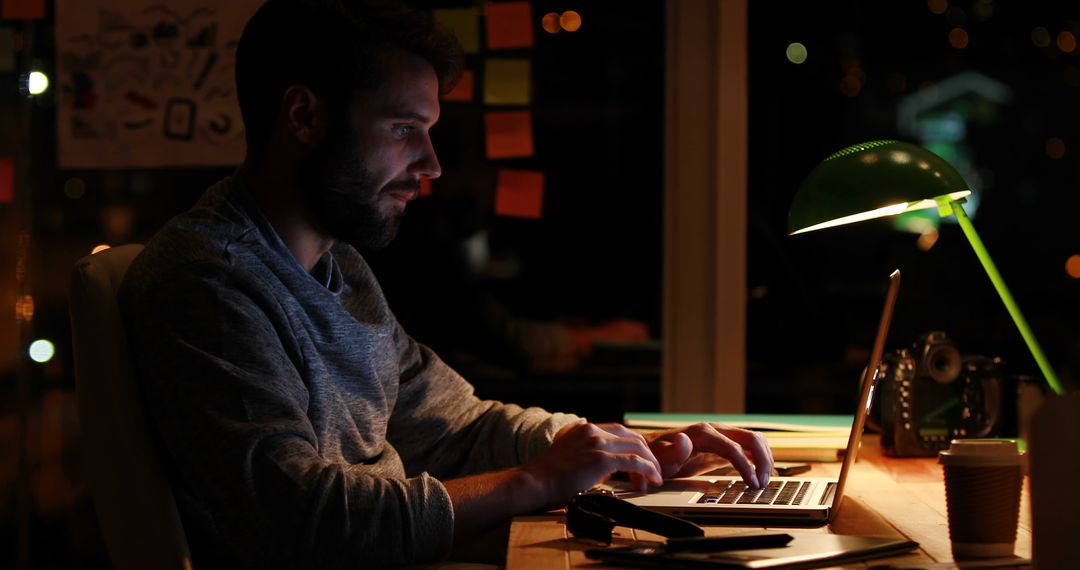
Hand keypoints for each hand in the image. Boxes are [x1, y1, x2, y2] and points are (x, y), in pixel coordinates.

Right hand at [521, 422, 663, 507]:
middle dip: (645, 455)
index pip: (618, 431)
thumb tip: (607, 470)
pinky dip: (648, 470)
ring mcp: (597, 442)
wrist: (534, 483)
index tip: (639, 462)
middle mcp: (591, 430)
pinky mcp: (602, 459)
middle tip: (649, 473)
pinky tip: (652, 479)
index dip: (633, 447)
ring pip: (637, 447)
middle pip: (631, 437)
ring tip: (652, 479)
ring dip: (649, 464)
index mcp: (583, 428)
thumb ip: (587, 456)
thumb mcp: (568, 456)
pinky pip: (635, 461)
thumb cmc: (547, 479)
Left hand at [644, 423, 773, 488]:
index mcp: (703, 433)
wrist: (653, 451)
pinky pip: (748, 448)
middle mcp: (716, 430)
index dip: (746, 466)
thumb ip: (674, 451)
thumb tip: (684, 440)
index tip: (752, 484)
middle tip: (763, 483)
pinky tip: (761, 473)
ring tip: (765, 480)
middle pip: (751, 439)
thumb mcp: (662, 457)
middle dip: (763, 460)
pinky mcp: (724, 445)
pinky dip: (759, 458)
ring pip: (754, 440)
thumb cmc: (657, 456)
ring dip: (764, 458)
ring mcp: (722, 436)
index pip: (733, 448)